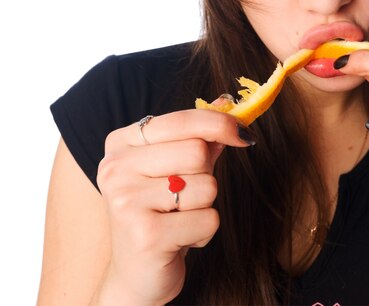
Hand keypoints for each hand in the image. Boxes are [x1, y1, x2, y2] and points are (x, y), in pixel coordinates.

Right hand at [95, 109, 254, 305]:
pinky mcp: (145, 236)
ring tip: (179, 218)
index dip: (219, 124)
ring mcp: (127, 202)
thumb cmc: (159, 211)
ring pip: (206, 186)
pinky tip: (180, 239)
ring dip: (205, 206)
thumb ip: (198, 136)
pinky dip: (204, 232)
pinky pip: (208, 220)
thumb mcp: (173, 167)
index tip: (244, 134)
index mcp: (121, 142)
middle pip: (197, 152)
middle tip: (187, 194)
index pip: (181, 119)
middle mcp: (116, 168)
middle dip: (206, 175)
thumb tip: (227, 102)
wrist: (136, 273)